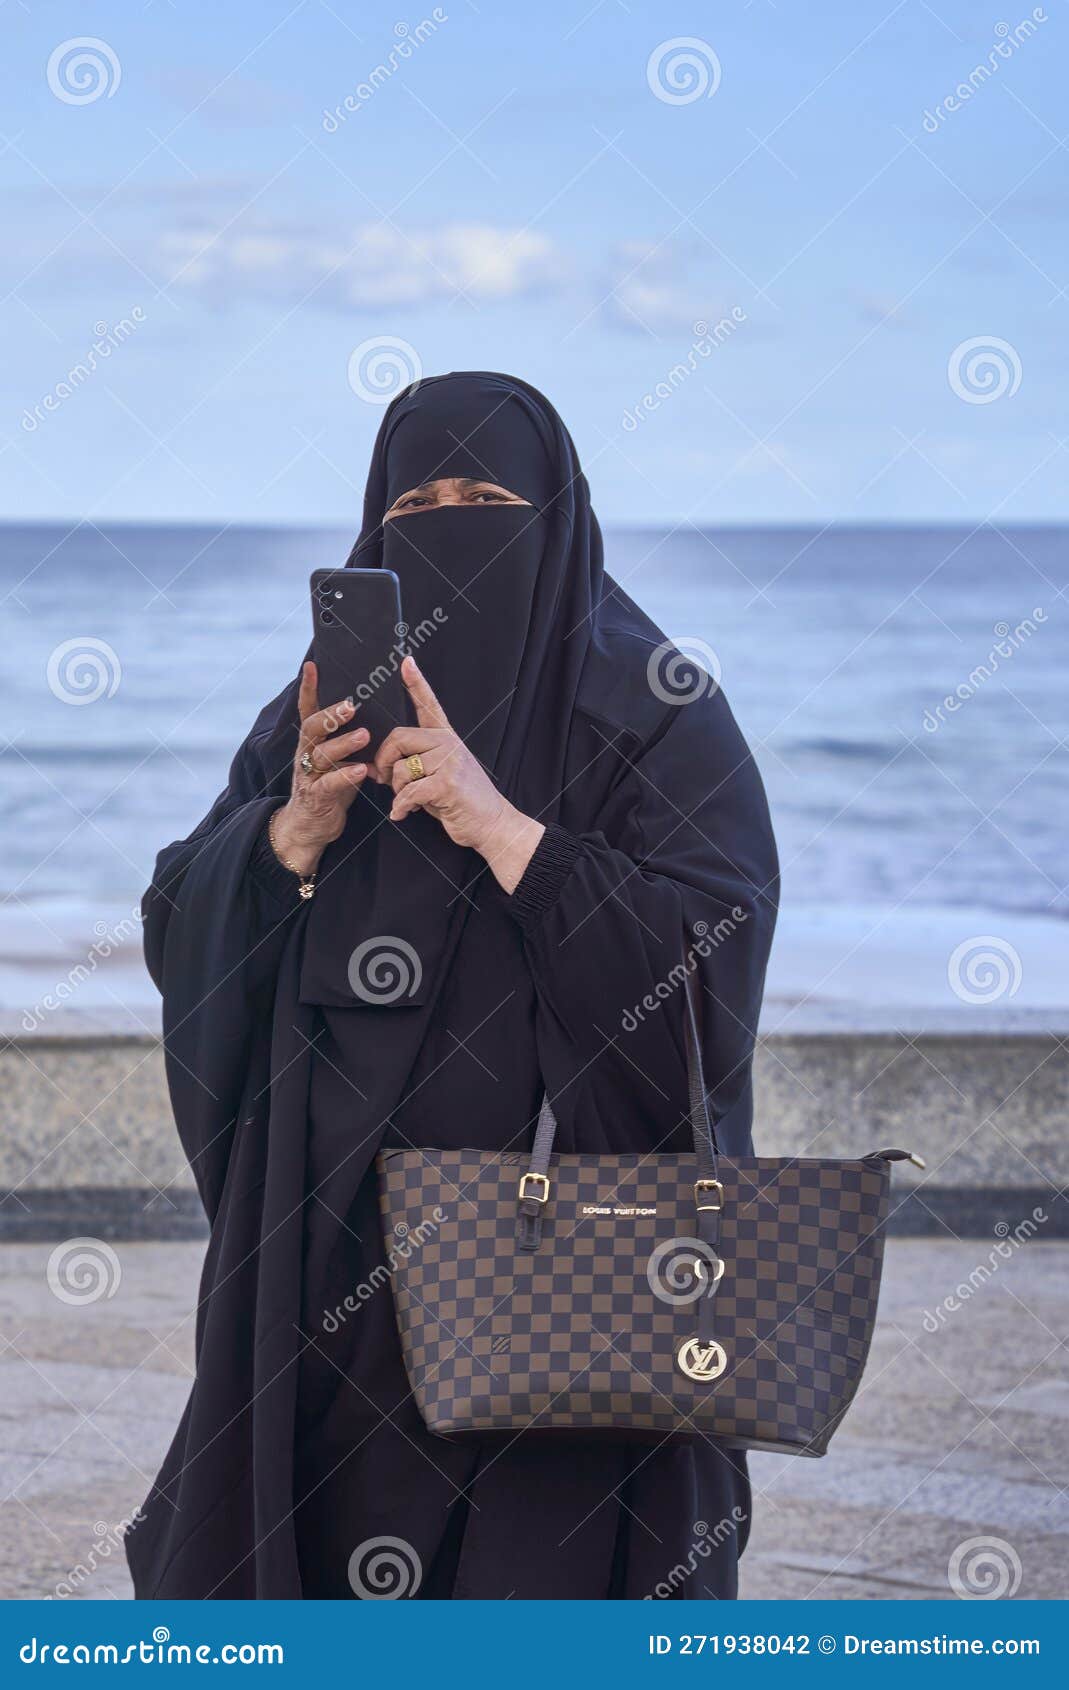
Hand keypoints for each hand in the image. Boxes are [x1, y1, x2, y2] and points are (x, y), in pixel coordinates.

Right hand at [270, 662, 370, 875]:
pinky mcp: (316, 797)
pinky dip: (346, 775)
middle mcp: (306, 754)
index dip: (308, 688)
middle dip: (332, 714)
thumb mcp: (337, 760)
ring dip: (343, 743)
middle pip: (313, 727)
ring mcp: (309, 776)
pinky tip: (363, 769)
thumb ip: (348, 740)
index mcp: (312, 742)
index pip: (307, 710)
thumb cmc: (329, 789)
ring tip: (365, 735)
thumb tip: (371, 715)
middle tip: (352, 704)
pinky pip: (330, 783)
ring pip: (321, 754)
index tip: (312, 665)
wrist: (310, 827)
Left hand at [373, 655, 544, 893]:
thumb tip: (378, 768)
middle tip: (385, 778)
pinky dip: (401, 807)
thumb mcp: (440, 776)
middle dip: (385, 760)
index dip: (416, 683)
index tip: (406, 661)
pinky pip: (409, 792)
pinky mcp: (447, 784)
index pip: (429, 705)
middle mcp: (449, 745)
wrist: (493, 824)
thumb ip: (414, 766)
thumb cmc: (463, 802)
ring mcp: (450, 763)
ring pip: (402, 768)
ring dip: (397, 790)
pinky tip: (403, 814)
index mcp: (447, 739)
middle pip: (399, 737)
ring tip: (408, 801)